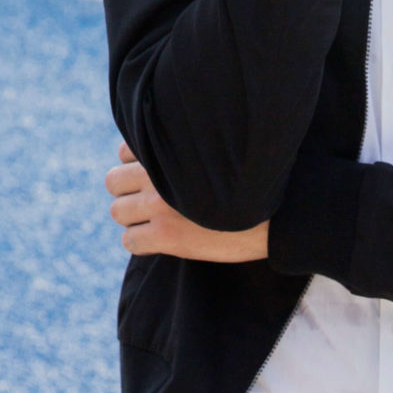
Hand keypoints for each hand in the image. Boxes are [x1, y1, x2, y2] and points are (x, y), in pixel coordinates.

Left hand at [107, 143, 268, 261]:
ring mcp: (160, 205)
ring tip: (157, 224)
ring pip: (118, 212)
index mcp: (171, 149)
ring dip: (133, 219)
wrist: (278, 215)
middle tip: (150, 204)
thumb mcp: (221, 152)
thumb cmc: (257, 184)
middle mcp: (159, 174)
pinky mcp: (166, 235)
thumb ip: (190, 150)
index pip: (125, 151)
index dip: (136, 166)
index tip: (155, 177)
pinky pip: (130, 241)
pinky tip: (162, 243)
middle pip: (113, 182)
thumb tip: (175, 152)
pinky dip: (141, 243)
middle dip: (127, 193)